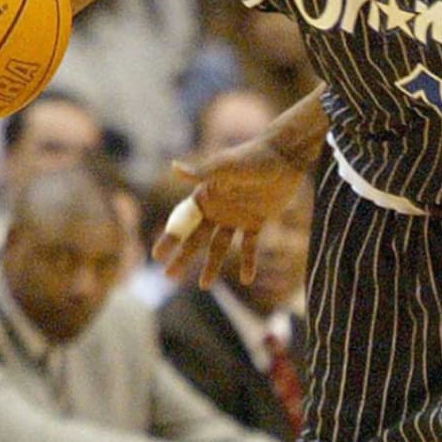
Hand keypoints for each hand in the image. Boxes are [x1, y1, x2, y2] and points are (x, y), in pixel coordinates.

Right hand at [151, 142, 304, 288]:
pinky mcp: (258, 220)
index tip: (157, 256)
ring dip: (212, 265)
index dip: (170, 238)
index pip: (183, 221)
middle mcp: (218, 208)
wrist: (285, 156)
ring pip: (220, 245)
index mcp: (206, 195)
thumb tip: (173, 167)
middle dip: (183, 257)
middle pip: (196, 238)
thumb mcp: (226, 167)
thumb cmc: (253, 157)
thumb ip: (201, 173)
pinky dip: (248, 261)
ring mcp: (237, 215)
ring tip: (205, 286)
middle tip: (169, 277)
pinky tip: (247, 279)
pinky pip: (249, 245)